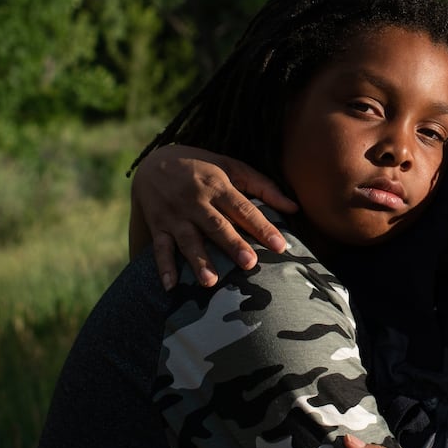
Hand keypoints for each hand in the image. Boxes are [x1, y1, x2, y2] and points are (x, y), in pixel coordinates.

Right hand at [130, 145, 295, 288]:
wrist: (154, 162)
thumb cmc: (202, 167)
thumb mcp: (231, 167)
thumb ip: (263, 186)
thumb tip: (294, 207)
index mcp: (218, 185)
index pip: (243, 208)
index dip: (262, 227)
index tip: (280, 246)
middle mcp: (196, 200)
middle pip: (217, 225)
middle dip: (232, 244)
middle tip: (249, 263)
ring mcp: (175, 214)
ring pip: (188, 239)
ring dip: (199, 260)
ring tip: (211, 281)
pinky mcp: (158, 225)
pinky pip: (160, 248)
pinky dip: (163, 267)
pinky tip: (171, 286)